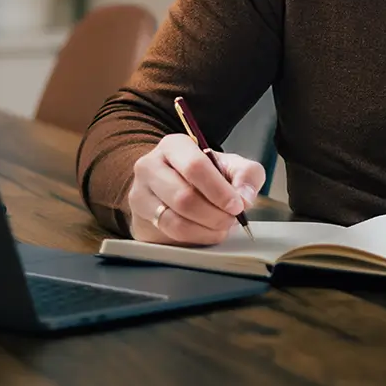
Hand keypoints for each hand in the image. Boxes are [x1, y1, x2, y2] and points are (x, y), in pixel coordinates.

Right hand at [128, 132, 264, 244]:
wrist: (176, 188)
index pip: (195, 167)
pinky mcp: (139, 220)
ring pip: (173, 220)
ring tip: (221, 228)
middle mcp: (149, 166)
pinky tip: (206, 233)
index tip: (237, 206)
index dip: (219, 190)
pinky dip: (194, 239)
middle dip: (214, 214)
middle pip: (183, 197)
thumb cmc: (206, 175)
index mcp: (174, 146)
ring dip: (205, 230)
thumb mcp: (232, 167)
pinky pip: (168, 236)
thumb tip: (245, 197)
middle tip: (231, 220)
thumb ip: (247, 175)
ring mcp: (139, 194)